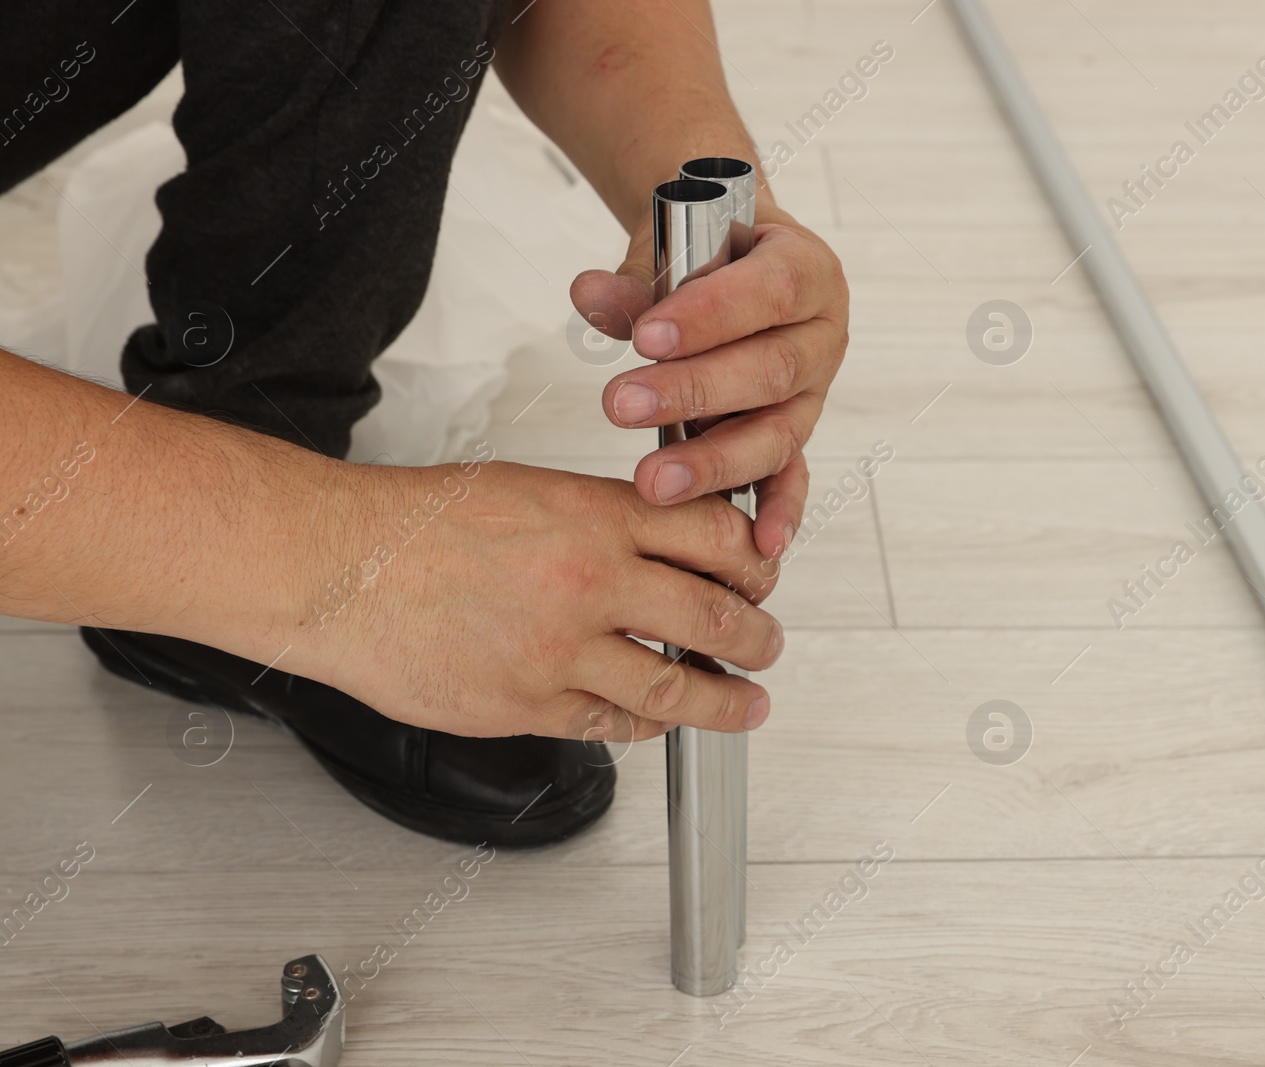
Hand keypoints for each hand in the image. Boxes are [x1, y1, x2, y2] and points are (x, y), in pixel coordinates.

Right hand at [303, 460, 783, 741]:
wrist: (342, 569)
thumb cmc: (419, 523)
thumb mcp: (529, 490)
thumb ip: (601, 519)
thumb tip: (660, 541)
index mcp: (596, 516)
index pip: (715, 534)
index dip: (753, 560)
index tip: (762, 575)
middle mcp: (591, 581)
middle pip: (713, 614)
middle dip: (757, 637)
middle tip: (768, 644)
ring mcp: (561, 650)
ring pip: (674, 685)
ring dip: (723, 699)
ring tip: (747, 702)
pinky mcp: (528, 704)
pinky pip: (612, 724)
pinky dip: (647, 725)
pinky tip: (660, 721)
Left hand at [570, 202, 848, 559]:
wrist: (735, 262)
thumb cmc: (710, 252)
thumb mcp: (675, 245)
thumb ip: (638, 279)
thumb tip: (590, 295)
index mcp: (806, 269)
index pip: (769, 292)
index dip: (710, 317)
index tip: (645, 337)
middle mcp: (822, 335)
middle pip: (772, 370)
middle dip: (695, 392)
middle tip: (623, 404)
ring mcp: (813, 393)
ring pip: (778, 432)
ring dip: (713, 460)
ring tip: (652, 479)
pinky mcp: (793, 435)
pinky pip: (792, 477)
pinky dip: (777, 512)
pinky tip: (758, 545)